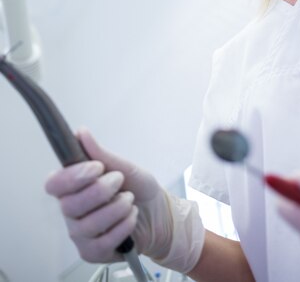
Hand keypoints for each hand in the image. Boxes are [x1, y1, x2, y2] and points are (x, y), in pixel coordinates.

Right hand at [45, 129, 204, 272]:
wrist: (159, 212)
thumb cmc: (138, 187)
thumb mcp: (124, 166)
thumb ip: (100, 153)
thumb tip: (81, 133)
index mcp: (72, 186)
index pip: (54, 183)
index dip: (73, 176)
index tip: (97, 167)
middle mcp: (71, 210)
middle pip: (69, 205)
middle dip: (101, 190)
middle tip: (119, 181)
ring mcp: (80, 233)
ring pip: (87, 225)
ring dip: (115, 209)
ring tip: (129, 200)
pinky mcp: (92, 252)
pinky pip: (102, 243)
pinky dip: (122, 227)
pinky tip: (131, 217)